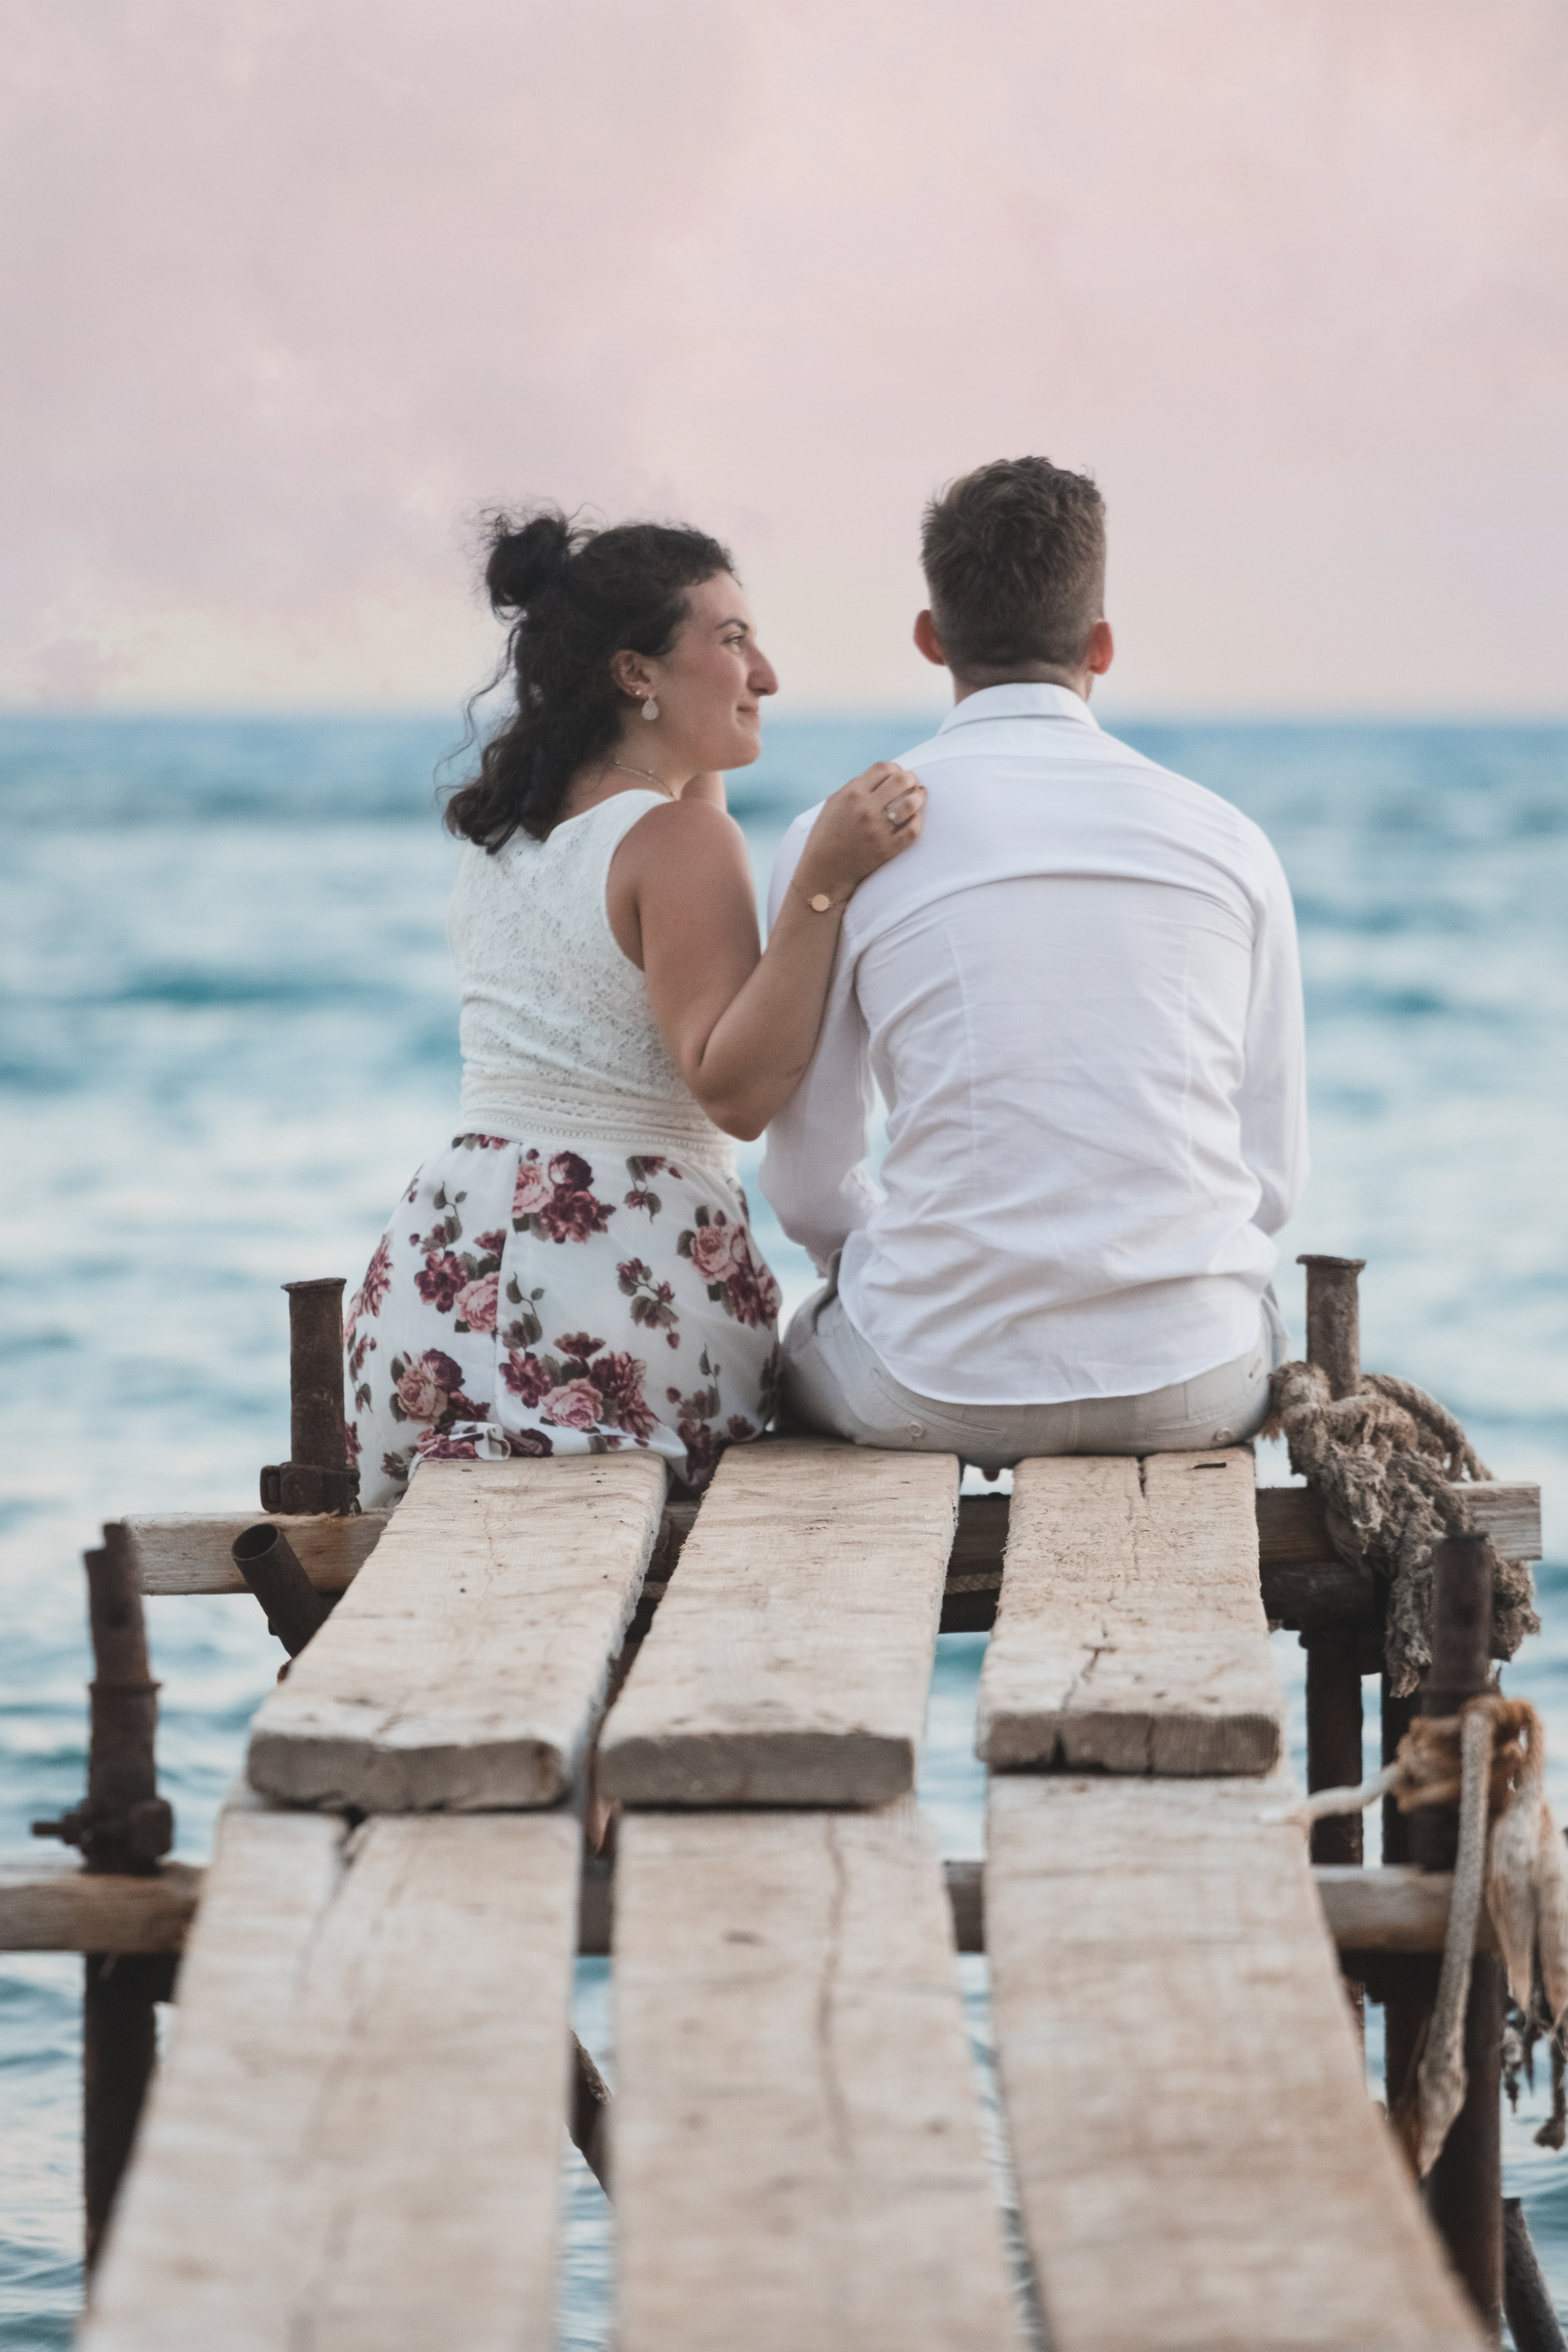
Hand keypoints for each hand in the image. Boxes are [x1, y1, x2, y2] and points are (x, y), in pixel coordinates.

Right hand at [794, 763, 925, 900]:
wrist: (824, 870)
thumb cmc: (828, 834)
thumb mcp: (834, 803)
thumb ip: (857, 786)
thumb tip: (885, 775)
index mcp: (852, 794)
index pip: (884, 768)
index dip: (896, 768)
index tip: (897, 775)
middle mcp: (866, 809)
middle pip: (901, 780)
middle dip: (911, 779)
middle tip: (912, 785)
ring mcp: (878, 829)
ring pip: (911, 803)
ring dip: (919, 797)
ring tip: (918, 798)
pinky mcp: (887, 849)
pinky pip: (913, 829)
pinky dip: (918, 820)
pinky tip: (914, 818)